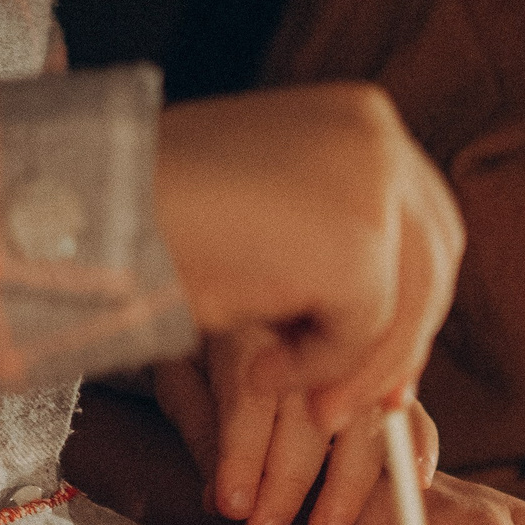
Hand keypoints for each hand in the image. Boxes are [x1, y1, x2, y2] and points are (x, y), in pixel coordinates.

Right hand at [154, 84, 462, 437]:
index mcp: (358, 118)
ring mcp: (374, 185)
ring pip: (404, 306)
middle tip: (372, 405)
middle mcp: (378, 137)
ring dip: (354, 368)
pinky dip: (315, 368)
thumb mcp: (263, 209)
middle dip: (401, 342)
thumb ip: (324, 236)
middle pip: (432, 262)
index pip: (421, 219)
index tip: (391, 357)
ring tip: (295, 398)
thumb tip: (385, 311)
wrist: (92, 207)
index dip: (414, 296)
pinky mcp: (358, 242)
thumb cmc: (152, 213)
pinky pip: (360, 334)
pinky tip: (262, 372)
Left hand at [156, 340, 439, 524]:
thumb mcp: (184, 378)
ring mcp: (359, 348)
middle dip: (288, 478)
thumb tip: (215, 490)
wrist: (248, 295)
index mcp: (251, 320)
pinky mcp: (394, 372)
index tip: (232, 504)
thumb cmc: (205, 350)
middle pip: (310, 407)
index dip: (241, 453)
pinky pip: (413, 410)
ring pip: (368, 413)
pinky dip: (415, 446)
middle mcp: (309, 327)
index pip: (251, 394)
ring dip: (349, 481)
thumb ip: (200, 428)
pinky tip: (410, 481)